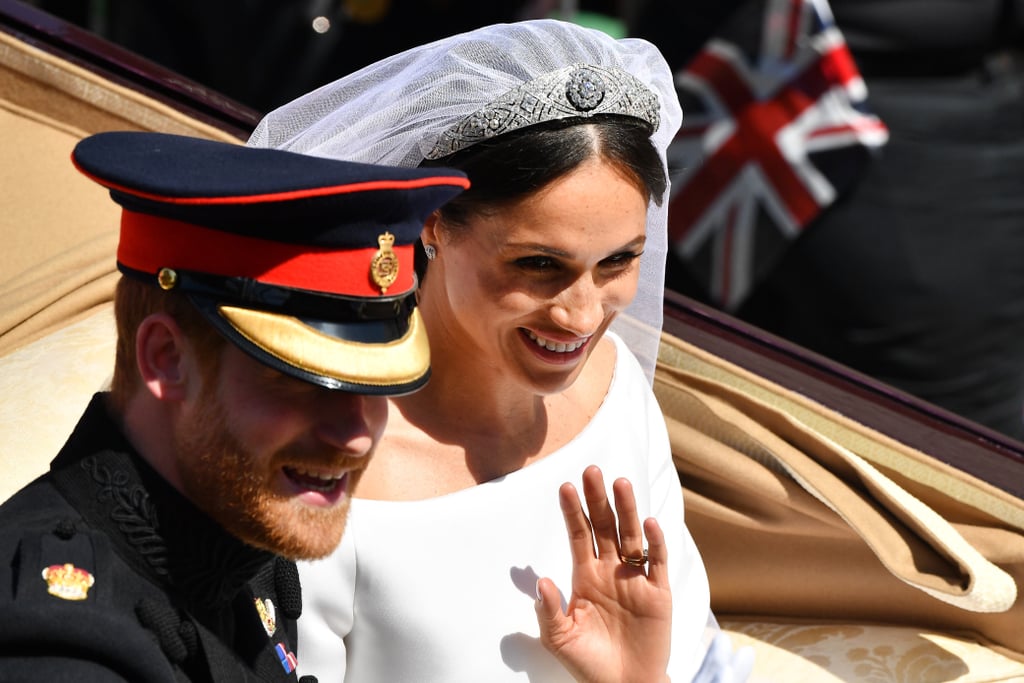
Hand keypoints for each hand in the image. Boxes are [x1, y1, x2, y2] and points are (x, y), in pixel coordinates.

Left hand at [535, 465, 671, 682]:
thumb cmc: (588, 661)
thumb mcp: (560, 637)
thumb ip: (549, 610)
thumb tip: (541, 581)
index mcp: (585, 575)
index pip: (579, 534)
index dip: (573, 511)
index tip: (565, 486)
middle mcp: (610, 570)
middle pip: (605, 525)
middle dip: (598, 498)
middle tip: (591, 470)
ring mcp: (636, 579)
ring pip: (631, 536)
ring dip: (627, 510)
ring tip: (620, 483)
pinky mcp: (658, 593)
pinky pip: (658, 562)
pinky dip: (655, 543)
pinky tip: (649, 523)